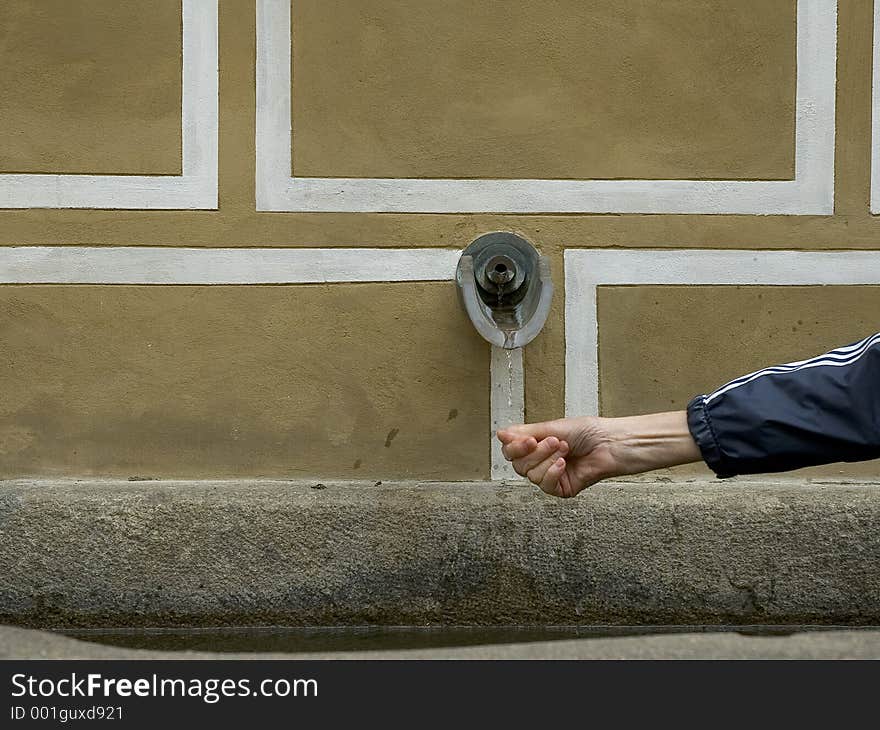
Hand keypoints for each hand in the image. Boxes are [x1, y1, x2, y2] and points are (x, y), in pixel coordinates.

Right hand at [497, 417, 619, 497]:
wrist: (610, 443)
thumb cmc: (587, 432)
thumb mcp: (551, 427)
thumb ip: (524, 433)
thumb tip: (501, 434)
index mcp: (536, 445)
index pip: (511, 451)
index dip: (514, 447)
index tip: (526, 440)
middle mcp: (541, 461)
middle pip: (519, 465)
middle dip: (535, 452)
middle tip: (553, 440)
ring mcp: (550, 476)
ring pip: (531, 475)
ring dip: (548, 459)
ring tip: (564, 448)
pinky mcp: (561, 488)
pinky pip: (545, 485)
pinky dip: (553, 472)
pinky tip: (564, 464)